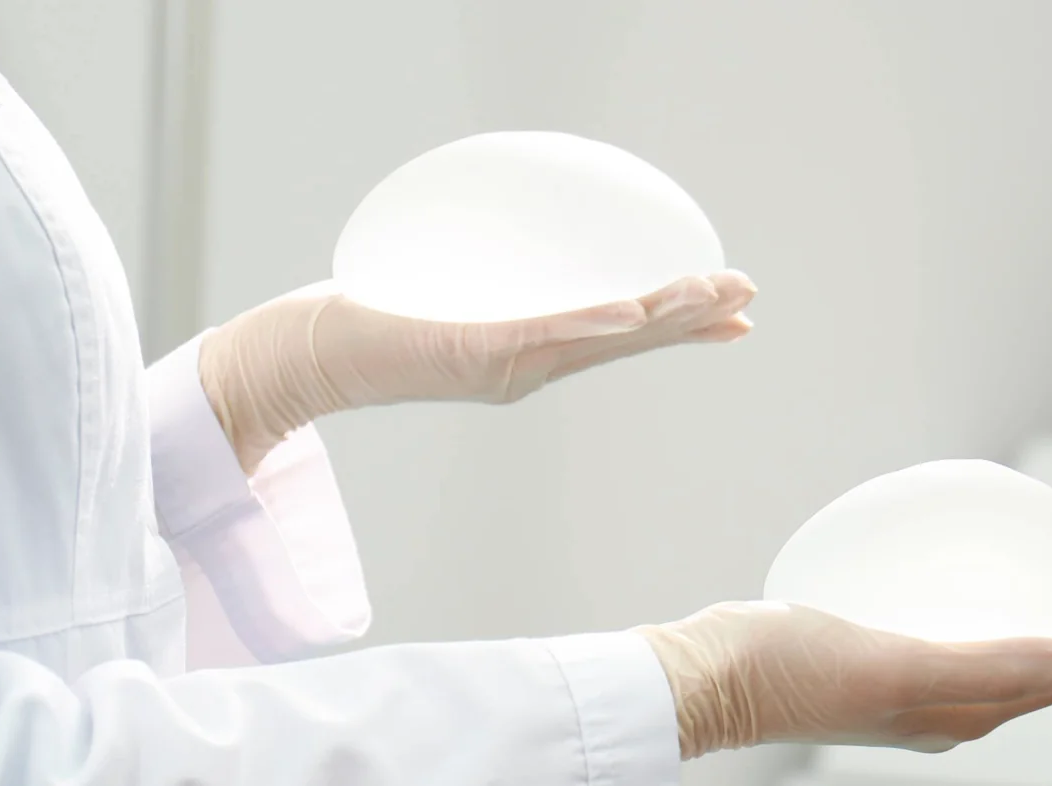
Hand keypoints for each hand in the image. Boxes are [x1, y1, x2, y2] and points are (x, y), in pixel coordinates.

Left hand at [200, 272, 755, 470]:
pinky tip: (628, 311)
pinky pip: (545, 333)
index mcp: (529, 355)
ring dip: (660, 318)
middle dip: (690, 319)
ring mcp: (504, 364)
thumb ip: (487, 285)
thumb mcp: (447, 299)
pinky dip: (592, 323)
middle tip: (745, 298)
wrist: (306, 357)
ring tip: (710, 298)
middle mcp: (527, 368)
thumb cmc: (369, 322)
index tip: (734, 315)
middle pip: (627, 341)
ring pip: (600, 337)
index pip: (620, 335)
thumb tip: (514, 244)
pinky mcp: (473, 352)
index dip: (681, 326)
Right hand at [635, 583, 1051, 757]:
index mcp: (974, 706)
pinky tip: (1019, 577)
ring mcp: (932, 675)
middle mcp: (964, 698)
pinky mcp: (900, 648)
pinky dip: (1025, 603)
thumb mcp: (893, 662)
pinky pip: (986, 626)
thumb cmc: (790, 671)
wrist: (708, 677)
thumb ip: (984, 663)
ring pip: (1034, 642)